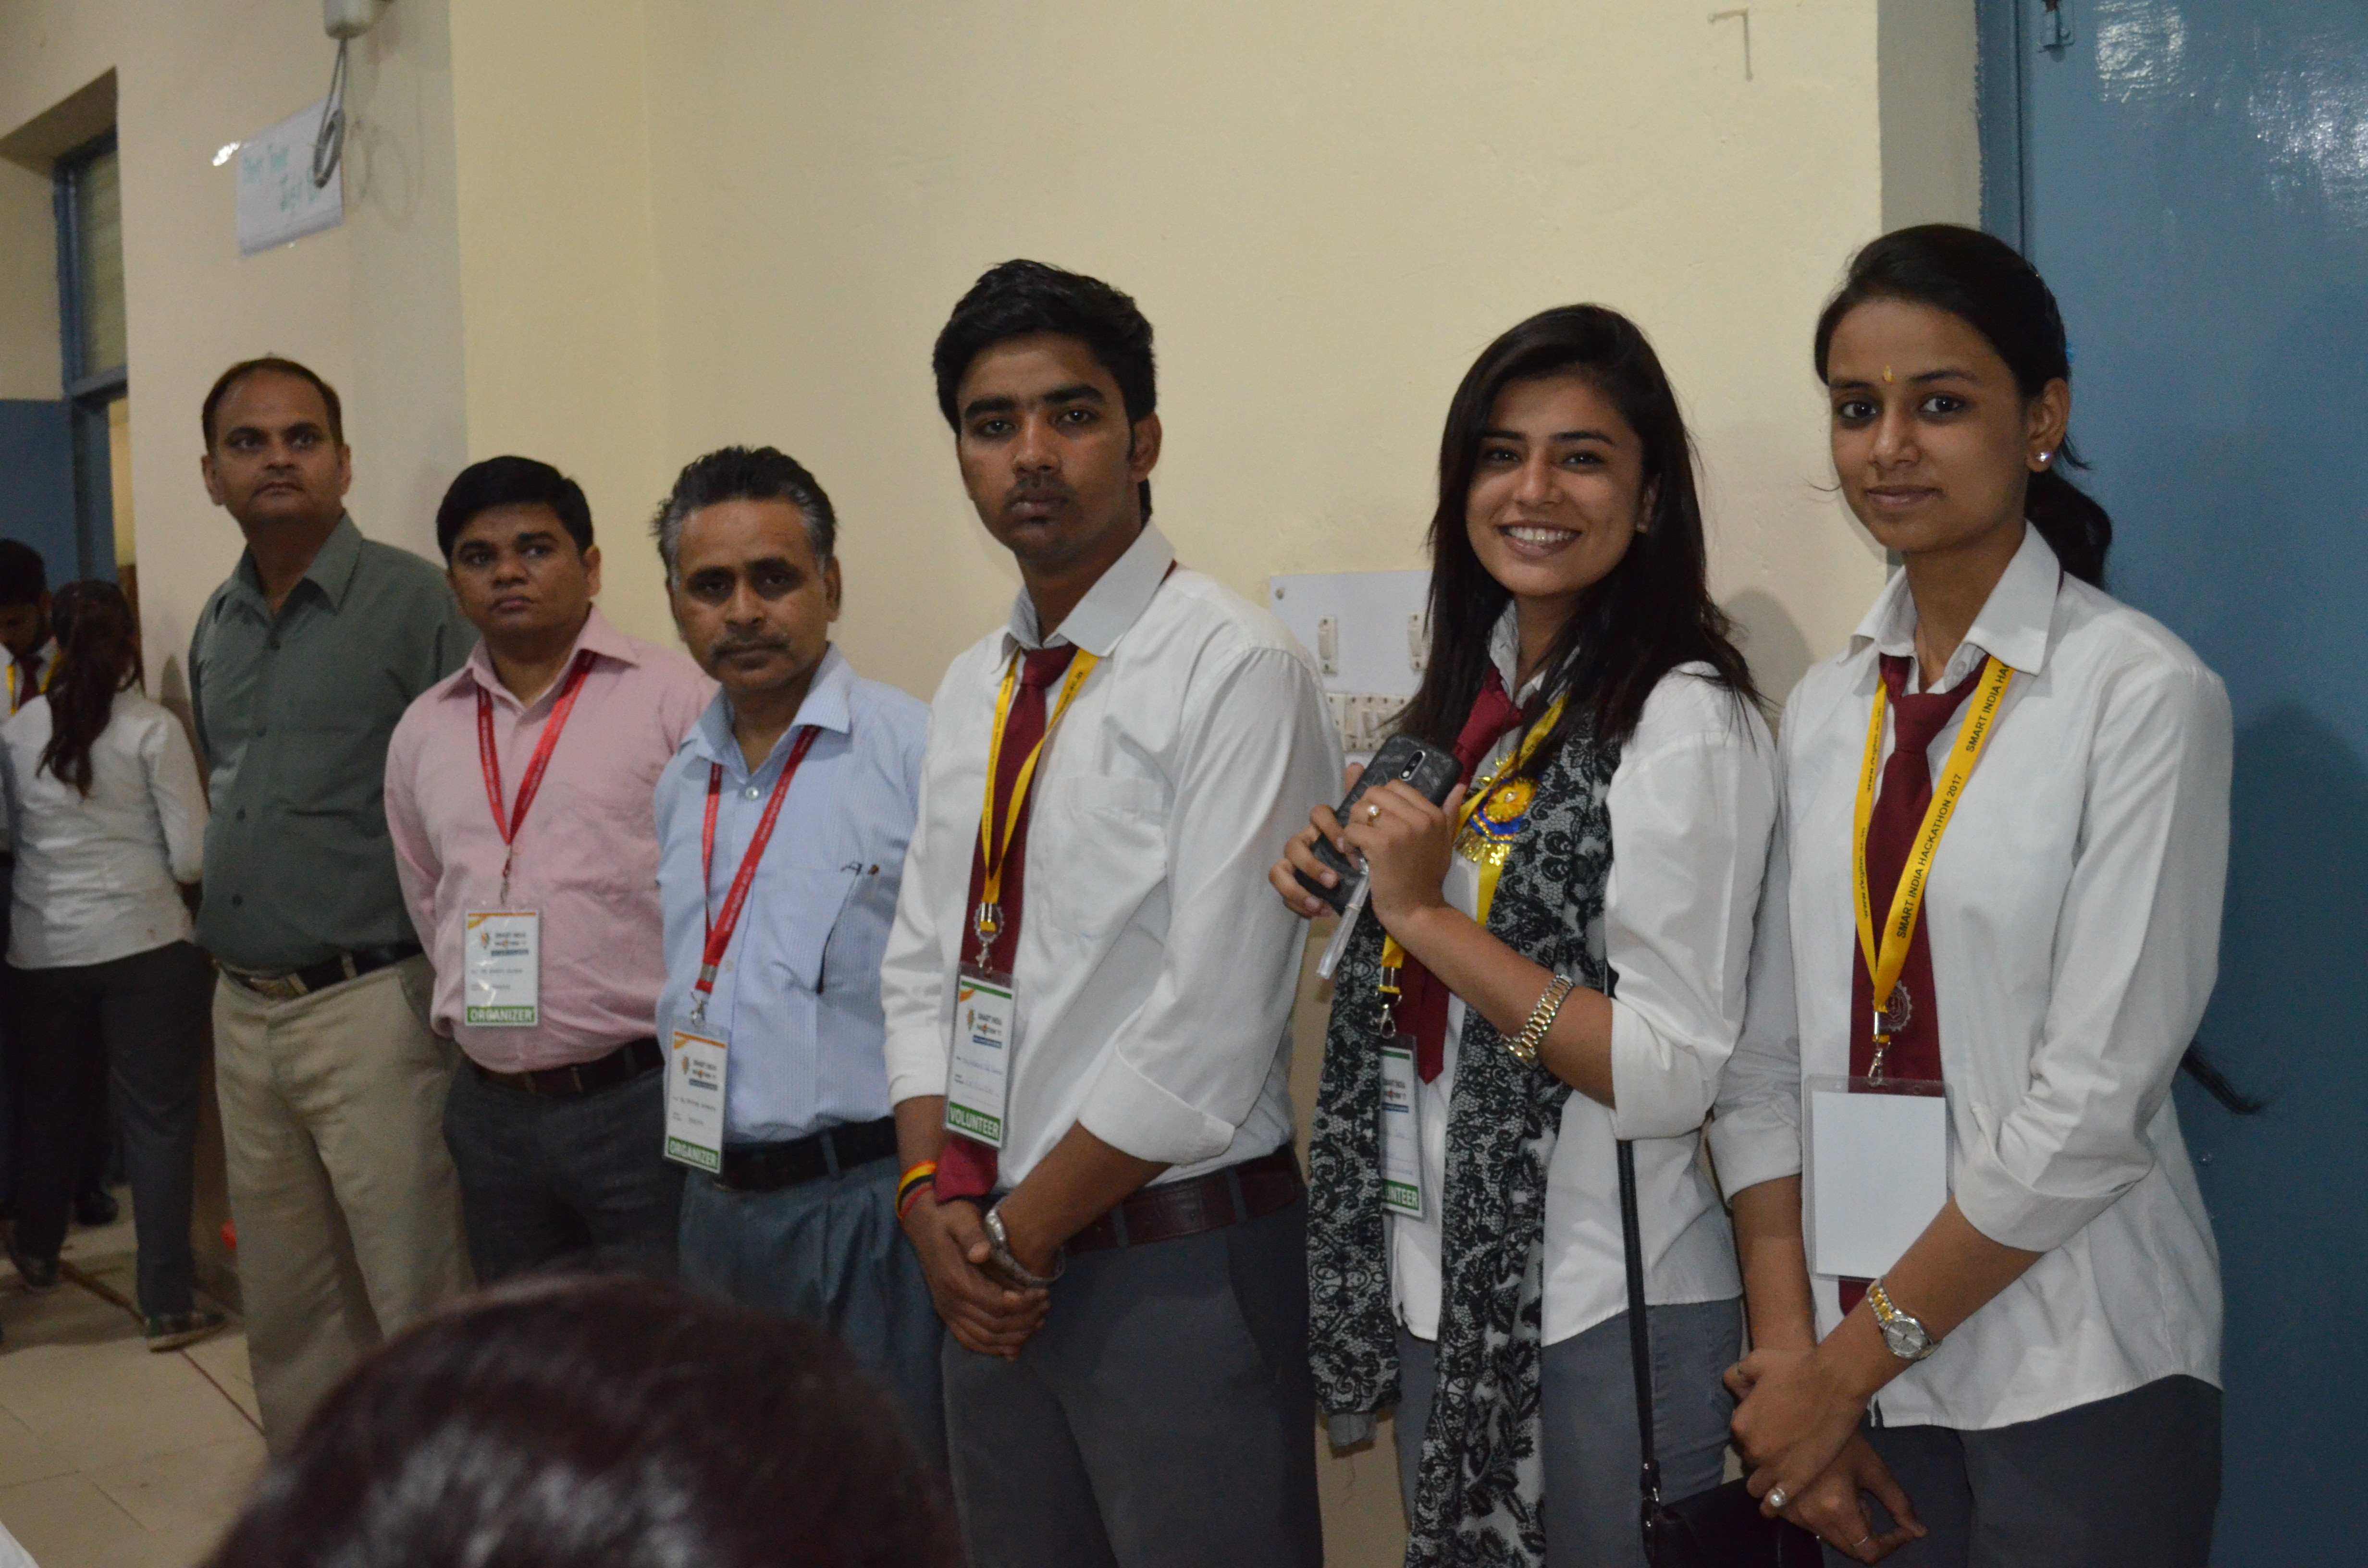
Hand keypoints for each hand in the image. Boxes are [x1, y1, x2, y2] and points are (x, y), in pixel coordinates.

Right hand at [900, 1193, 1047, 1358]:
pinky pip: (969, 1340)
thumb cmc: (950, 1217)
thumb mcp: (962, 1218)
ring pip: (983, 1339)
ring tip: (1037, 1321)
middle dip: (1024, 1320)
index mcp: (956, 1280)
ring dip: (1013, 1337)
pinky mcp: (947, 1314)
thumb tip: (982, 1254)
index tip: (1043, 1293)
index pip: (996, 1305)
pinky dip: (992, 1347)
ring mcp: (947, 1311)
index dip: (1023, 1305)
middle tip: (1045, 1305)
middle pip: (993, 1326)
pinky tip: (1013, 1345)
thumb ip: (973, 1237)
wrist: (924, 1223)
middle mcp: (950, 1302)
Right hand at [1270, 763, 1361, 918]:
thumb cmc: (1373, 863)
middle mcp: (1308, 845)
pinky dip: (1299, 902)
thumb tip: (1356, 765)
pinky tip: (1321, 911)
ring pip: (1281, 868)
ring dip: (1300, 886)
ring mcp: (1298, 869)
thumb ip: (1363, 804)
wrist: (1386, 899)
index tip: (1348, 846)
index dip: (1329, 827)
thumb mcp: (1373, 835)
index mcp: (1325, 829)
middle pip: (1293, 844)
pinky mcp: (1296, 891)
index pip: (1317, 815)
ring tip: (1324, 900)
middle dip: (1312, 863)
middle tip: (1335, 880)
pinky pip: (1284, 894)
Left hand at [1343, 781, 1465, 932]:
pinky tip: (1357, 859)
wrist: (1418, 911)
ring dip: (1354, 828)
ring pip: (1360, 809)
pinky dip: (1348, 844)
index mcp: (1433, 814)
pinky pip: (1351, 829)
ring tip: (1361, 848)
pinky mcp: (1381, 845)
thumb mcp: (1444, 842)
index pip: (1395, 785)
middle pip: (1374, 793)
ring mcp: (1400, 830)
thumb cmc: (1427, 878)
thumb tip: (1460, 785)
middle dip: (1364, 812)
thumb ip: (1449, 812)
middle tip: (1367, 834)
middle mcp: (1419, 818)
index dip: (1381, 802)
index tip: (1382, 824)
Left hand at [1726, 1345, 1871, 1521]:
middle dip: (1762, 1454)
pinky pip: (1775, 1501)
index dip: (1756, 1432)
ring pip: (1758, 1485)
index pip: (1742, 1435)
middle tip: (1781, 1449)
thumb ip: (1737, 1374)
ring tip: (1777, 1479)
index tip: (1770, 1430)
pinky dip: (1772, 1505)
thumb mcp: (1756, 1361)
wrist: (1834, 1383)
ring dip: (1765, 1481)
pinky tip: (1773, 1507)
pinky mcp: (1796, 1480)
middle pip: (1751, 1458)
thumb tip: (1732, 1384)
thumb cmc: (1796, 1368)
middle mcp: (1752, 1448)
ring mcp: (1774, 1466)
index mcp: (1741, 1423)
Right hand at [1772, 1436, 1924, 1562]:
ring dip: (1847, 1524)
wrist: (1800, 1417)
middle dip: (1868, 1531)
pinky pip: (1813, 1527)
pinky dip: (1828, 1518)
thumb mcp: (1873, 1469)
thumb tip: (1919, 1532)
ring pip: (1831, 1538)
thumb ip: (1899, 1503)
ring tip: (1845, 1489)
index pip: (1868, 1551)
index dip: (1891, 1545)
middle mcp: (1811, 1518)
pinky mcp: (1782, 1508)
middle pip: (1850, 1548)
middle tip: (1866, 1498)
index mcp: (1836, 1508)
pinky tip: (1827, 1491)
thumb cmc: (1842, 1439)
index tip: (1902, 1529)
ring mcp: (1793, 1515)